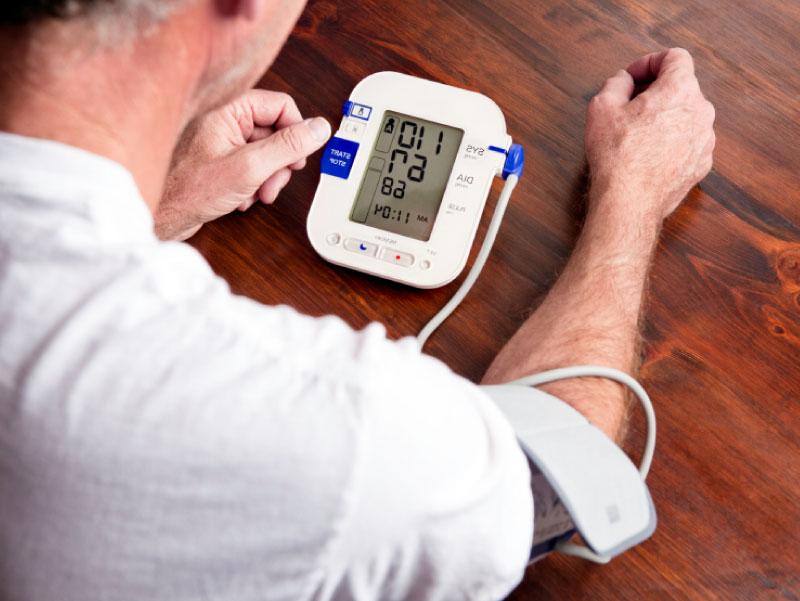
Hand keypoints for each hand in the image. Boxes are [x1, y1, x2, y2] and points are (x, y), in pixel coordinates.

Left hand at [156, 90, 330, 239]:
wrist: (159, 219)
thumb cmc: (188, 190)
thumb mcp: (250, 167)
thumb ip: (288, 146)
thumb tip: (319, 128)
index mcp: (229, 110)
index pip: (280, 106)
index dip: (295, 132)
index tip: (299, 156)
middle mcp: (224, 121)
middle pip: (275, 132)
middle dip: (280, 163)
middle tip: (273, 181)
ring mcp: (222, 143)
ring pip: (266, 154)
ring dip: (267, 178)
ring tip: (256, 194)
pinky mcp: (220, 163)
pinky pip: (252, 168)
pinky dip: (253, 185)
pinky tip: (241, 198)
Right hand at [585, 48, 715, 224]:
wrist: (630, 202)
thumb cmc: (616, 155)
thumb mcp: (601, 107)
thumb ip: (616, 83)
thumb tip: (625, 80)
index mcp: (680, 91)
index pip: (675, 57)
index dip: (649, 62)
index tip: (632, 78)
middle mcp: (701, 112)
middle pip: (682, 87)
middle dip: (655, 91)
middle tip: (629, 107)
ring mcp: (705, 140)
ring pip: (686, 116)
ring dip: (664, 118)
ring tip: (637, 135)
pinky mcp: (702, 164)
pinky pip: (688, 142)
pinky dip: (671, 142)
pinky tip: (648, 155)